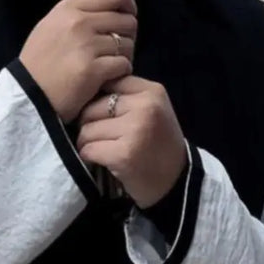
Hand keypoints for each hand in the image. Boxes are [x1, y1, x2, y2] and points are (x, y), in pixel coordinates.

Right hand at [19, 0, 136, 122]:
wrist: (27, 97)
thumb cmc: (38, 65)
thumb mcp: (51, 28)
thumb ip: (77, 15)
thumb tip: (108, 12)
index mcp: (69, 8)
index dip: (128, 6)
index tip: (127, 18)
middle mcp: (79, 23)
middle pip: (127, 21)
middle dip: (127, 37)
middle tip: (116, 51)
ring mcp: (86, 46)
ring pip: (128, 44)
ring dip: (124, 57)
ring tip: (109, 67)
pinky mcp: (93, 70)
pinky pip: (124, 65)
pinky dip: (120, 73)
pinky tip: (108, 79)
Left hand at [76, 76, 187, 208]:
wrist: (176, 181)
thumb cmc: (159, 144)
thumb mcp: (153, 110)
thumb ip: (128, 95)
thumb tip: (89, 87)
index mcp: (152, 91)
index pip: (109, 83)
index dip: (99, 101)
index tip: (105, 116)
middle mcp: (146, 106)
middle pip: (93, 107)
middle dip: (90, 124)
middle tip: (102, 138)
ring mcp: (136, 130)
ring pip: (87, 129)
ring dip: (88, 143)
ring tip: (103, 150)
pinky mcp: (124, 154)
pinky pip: (89, 149)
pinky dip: (89, 157)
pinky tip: (101, 161)